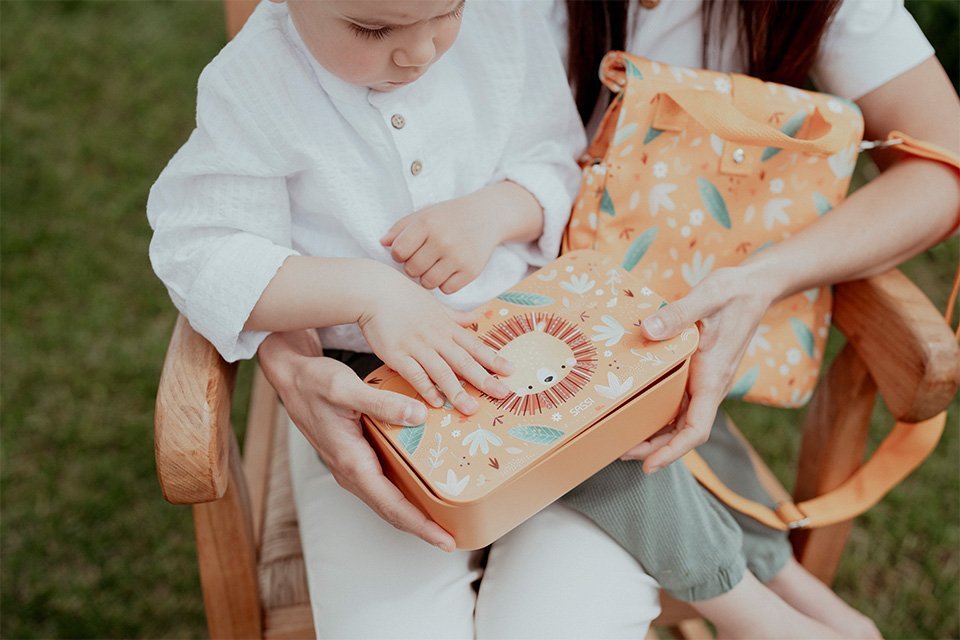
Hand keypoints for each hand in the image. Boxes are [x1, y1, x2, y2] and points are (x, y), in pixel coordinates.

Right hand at [257, 330, 456, 550]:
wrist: (291, 378)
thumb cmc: (313, 384)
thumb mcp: (346, 389)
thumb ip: (382, 404)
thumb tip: (419, 416)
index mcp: (351, 463)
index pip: (392, 506)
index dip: (421, 526)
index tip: (446, 540)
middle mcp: (351, 472)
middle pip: (392, 510)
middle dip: (423, 527)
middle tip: (454, 538)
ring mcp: (352, 467)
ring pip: (388, 499)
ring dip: (415, 512)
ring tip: (446, 517)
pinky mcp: (355, 458)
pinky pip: (384, 482)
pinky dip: (406, 491)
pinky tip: (425, 483)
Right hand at [359, 269, 512, 414]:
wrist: (374, 291)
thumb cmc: (403, 298)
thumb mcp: (435, 305)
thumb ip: (456, 317)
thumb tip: (477, 318)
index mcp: (447, 326)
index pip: (474, 345)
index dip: (493, 359)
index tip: (510, 371)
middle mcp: (436, 337)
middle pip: (464, 361)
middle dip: (484, 378)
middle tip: (503, 394)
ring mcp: (417, 346)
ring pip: (442, 371)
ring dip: (457, 390)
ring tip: (471, 408)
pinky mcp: (397, 354)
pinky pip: (415, 374)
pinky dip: (426, 388)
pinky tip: (436, 402)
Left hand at [381, 193, 502, 293]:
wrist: (486, 216)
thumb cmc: (449, 217)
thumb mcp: (424, 214)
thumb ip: (400, 228)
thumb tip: (382, 244)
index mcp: (427, 224)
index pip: (399, 252)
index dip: (400, 255)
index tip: (408, 251)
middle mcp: (443, 240)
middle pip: (412, 270)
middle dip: (414, 267)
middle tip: (423, 259)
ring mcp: (458, 257)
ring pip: (428, 283)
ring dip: (428, 277)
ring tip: (435, 265)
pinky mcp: (471, 271)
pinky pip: (447, 290)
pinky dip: (445, 283)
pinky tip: (448, 271)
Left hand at [619, 266, 775, 472]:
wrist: (754, 287)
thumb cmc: (733, 293)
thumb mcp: (706, 297)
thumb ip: (678, 314)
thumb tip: (648, 330)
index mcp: (713, 378)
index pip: (696, 428)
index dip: (672, 451)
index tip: (648, 465)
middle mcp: (710, 386)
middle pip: (683, 431)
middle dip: (655, 447)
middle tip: (619, 453)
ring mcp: (705, 381)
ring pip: (680, 418)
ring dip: (656, 433)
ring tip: (622, 438)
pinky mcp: (699, 372)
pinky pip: (679, 400)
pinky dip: (659, 411)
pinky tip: (637, 409)